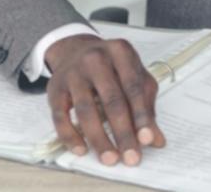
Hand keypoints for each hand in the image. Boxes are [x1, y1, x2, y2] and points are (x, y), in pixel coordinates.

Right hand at [45, 34, 164, 166]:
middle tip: (131, 157)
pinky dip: (70, 135)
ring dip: (99, 138)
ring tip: (110, 158)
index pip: (134, 87)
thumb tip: (156, 140)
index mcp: (121, 52)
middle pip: (111, 100)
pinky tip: (82, 150)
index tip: (147, 140)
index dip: (141, 115)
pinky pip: (60, 116)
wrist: (74, 50)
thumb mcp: (133, 75)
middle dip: (123, 133)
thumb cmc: (111, 67)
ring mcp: (73, 73)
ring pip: (85, 110)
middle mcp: (96, 59)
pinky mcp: (55, 88)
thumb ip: (146, 105)